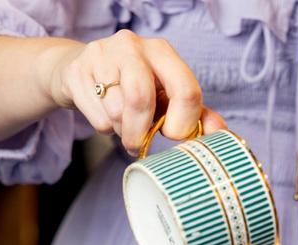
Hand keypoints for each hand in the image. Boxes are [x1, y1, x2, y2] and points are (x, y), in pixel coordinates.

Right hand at [45, 30, 225, 152]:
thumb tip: (221, 132)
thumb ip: (196, 114)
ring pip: (117, 111)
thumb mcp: (167, 98)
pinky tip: (106, 117)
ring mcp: (101, 55)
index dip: (182, 123)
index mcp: (163, 52)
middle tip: (139, 146)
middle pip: (142, 98)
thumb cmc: (134, 88)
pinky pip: (98, 117)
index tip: (173, 135)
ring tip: (123, 126)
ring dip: (123, 131)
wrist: (82, 73)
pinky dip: (104, 128)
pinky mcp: (77, 71)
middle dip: (141, 132)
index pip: (185, 90)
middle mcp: (133, 46)